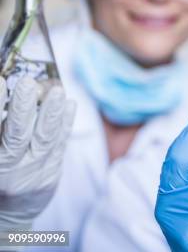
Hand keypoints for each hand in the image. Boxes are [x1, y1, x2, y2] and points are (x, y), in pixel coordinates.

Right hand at [0, 76, 75, 231]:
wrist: (8, 214)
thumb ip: (1, 129)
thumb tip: (3, 87)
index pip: (2, 134)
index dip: (4, 107)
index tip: (6, 82)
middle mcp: (13, 170)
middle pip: (22, 136)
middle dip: (29, 108)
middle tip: (33, 84)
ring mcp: (35, 173)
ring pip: (46, 140)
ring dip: (53, 113)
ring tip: (57, 91)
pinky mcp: (52, 174)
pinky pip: (60, 146)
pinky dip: (65, 124)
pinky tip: (70, 105)